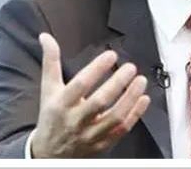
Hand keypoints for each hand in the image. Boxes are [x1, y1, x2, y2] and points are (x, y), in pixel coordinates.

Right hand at [31, 33, 150, 157]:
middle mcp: (75, 120)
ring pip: (115, 117)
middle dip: (117, 83)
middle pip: (100, 102)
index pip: (80, 84)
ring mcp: (90, 134)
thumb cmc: (52, 116)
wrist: (49, 154)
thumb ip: (51, 62)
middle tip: (131, 67)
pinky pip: (122, 130)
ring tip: (141, 80)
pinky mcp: (102, 144)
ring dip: (131, 98)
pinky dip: (135, 114)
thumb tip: (46, 37)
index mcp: (61, 104)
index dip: (96, 69)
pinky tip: (144, 99)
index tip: (111, 55)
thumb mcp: (48, 89)